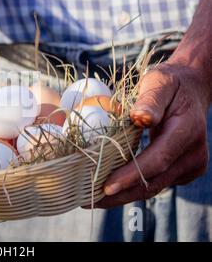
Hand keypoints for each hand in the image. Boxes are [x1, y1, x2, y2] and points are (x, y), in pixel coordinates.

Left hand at [95, 61, 209, 207]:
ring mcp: (190, 165)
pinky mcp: (183, 171)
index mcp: (187, 131)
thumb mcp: (159, 82)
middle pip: (153, 182)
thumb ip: (150, 100)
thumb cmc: (170, 83)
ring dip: (123, 195)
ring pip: (153, 187)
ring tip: (92, 199)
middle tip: (88, 201)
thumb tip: (139, 118)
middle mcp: (193, 154)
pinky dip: (132, 187)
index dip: (131, 175)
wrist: (192, 90)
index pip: (157, 160)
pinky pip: (155, 182)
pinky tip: (109, 187)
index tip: (106, 187)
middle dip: (120, 194)